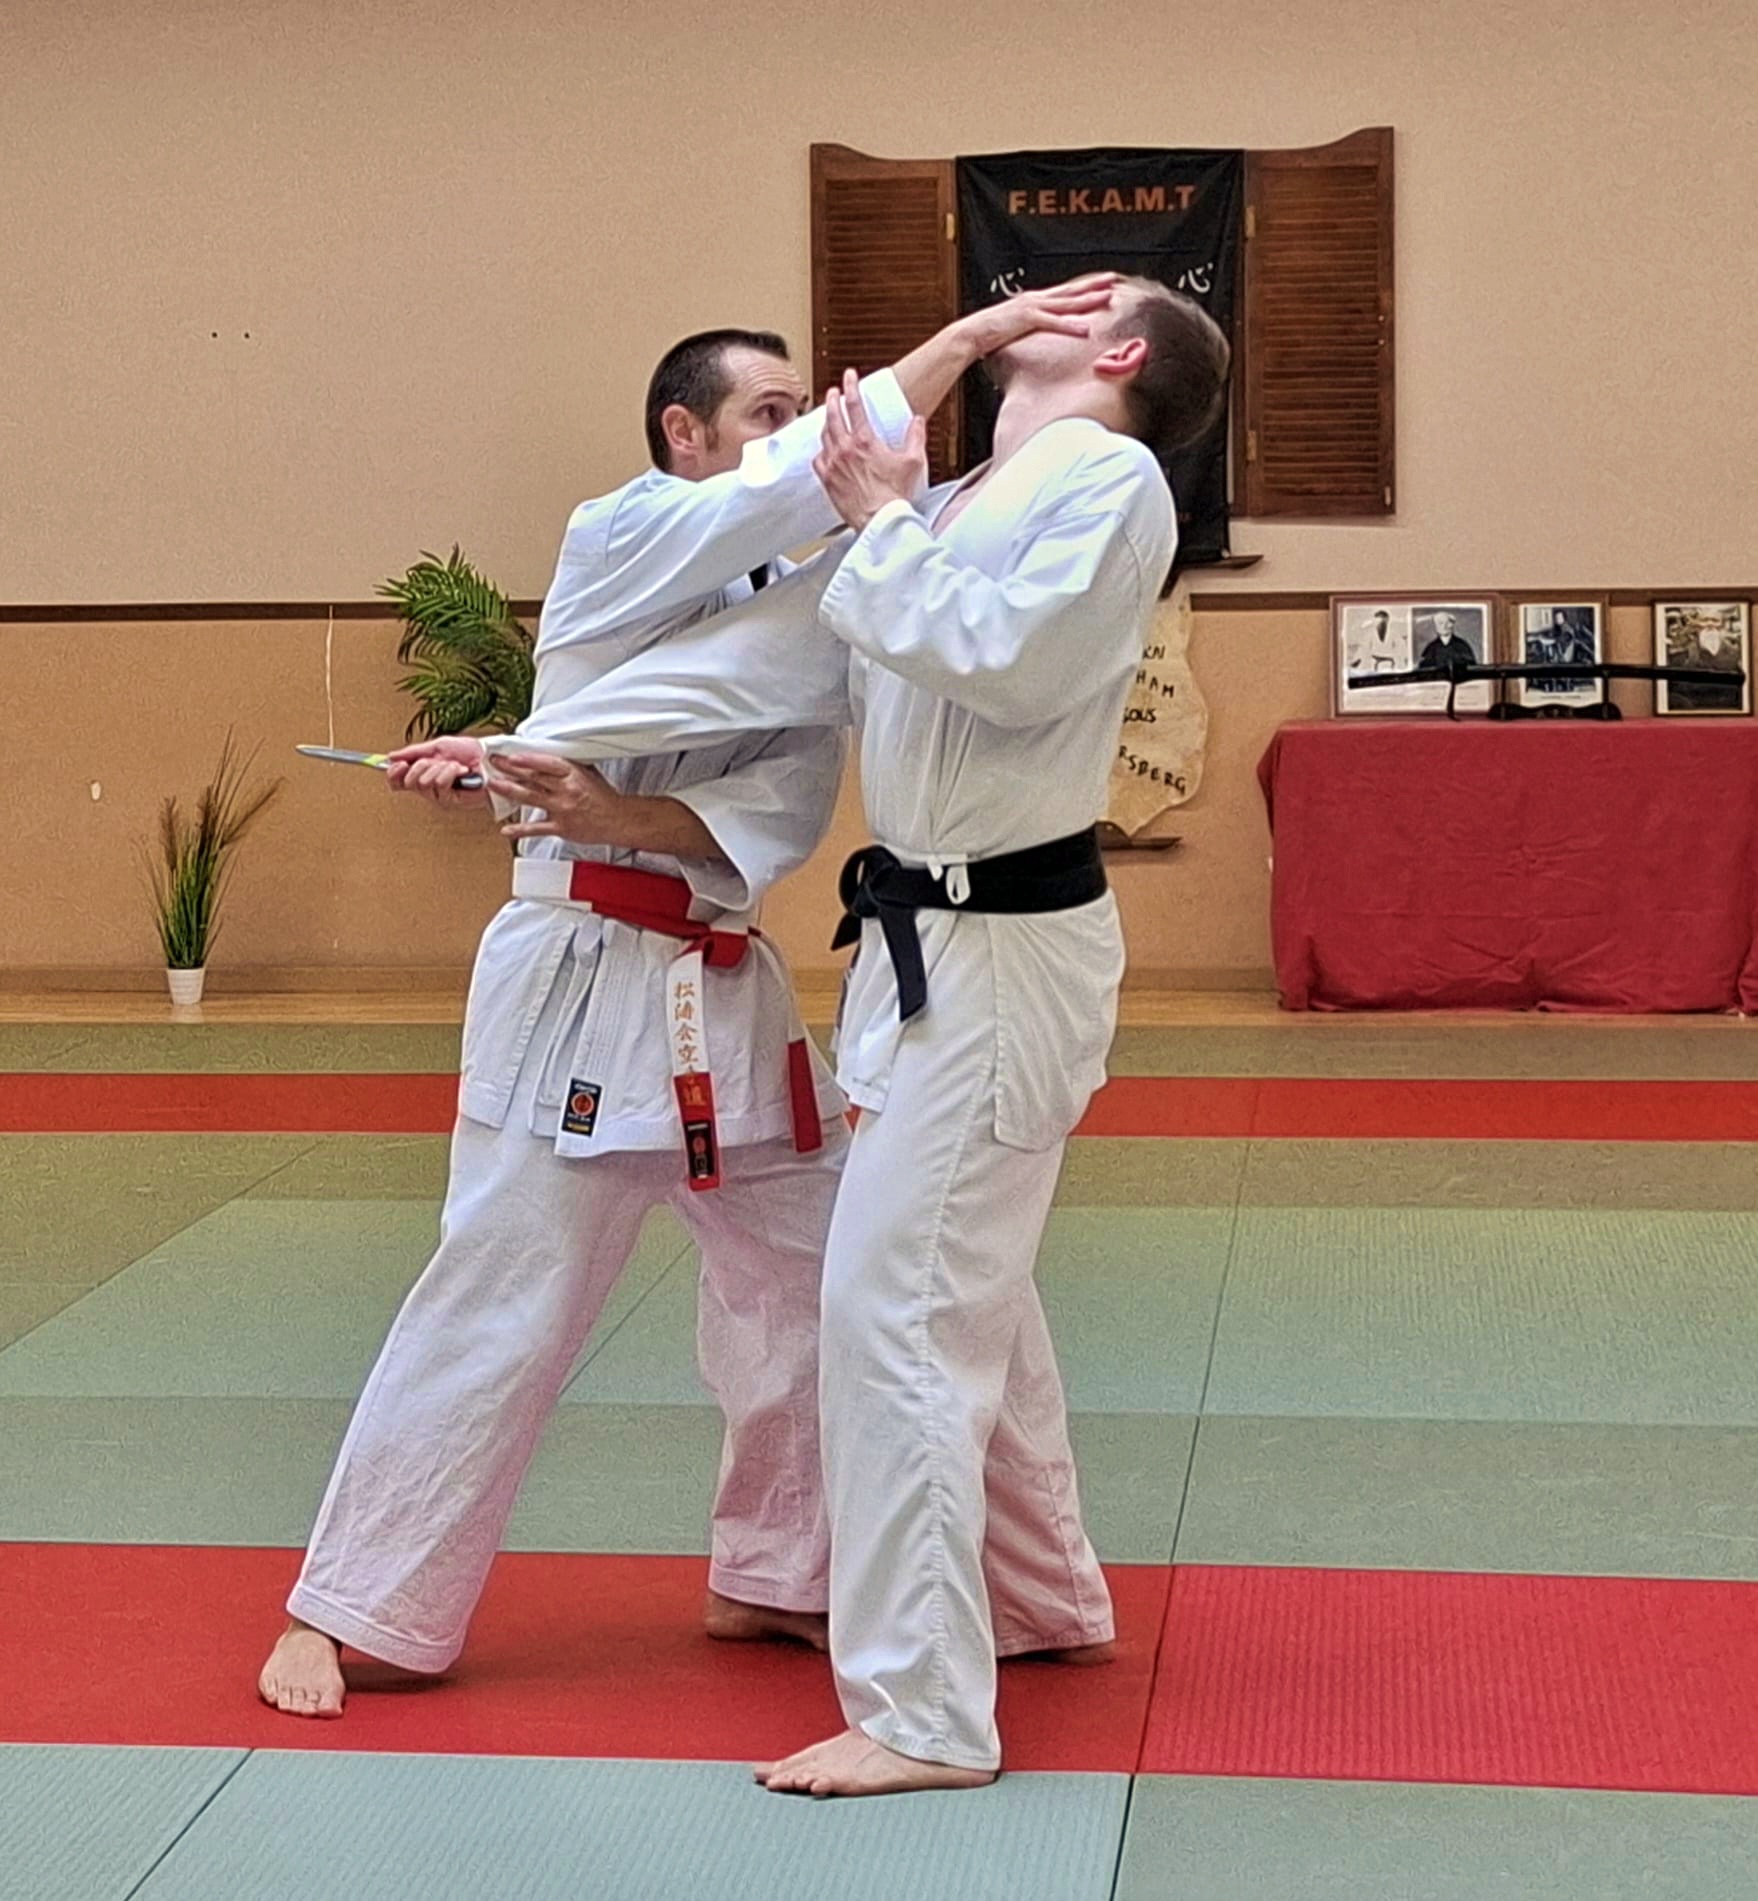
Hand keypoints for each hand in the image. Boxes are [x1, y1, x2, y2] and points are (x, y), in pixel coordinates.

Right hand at [385, 735, 487, 808]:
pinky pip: (440, 785)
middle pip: (409, 782)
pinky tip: (461, 771)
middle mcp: (429, 789)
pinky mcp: (453, 802)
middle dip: (421, 766)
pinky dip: (449, 773)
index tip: (399, 764)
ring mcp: (440, 797)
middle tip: (434, 761)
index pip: (398, 782)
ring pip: (425, 783)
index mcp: (422, 775)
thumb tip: (391, 756)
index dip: (394, 774)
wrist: (489, 756)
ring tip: (455, 765)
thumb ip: (413, 752)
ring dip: (440, 768)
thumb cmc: (467, 752)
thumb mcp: (437, 746)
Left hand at [486, 752, 625, 844]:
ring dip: (508, 790)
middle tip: (493, 763)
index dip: (526, 760)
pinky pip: (537, 828)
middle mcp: (566, 790)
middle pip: (532, 778)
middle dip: (509, 769)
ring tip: (492, 785)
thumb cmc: (603, 797)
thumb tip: (547, 757)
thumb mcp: (587, 772)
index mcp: (573, 774)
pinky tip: (506, 829)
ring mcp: (562, 809)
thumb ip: (567, 766)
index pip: (546, 764)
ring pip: (530, 798)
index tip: (510, 755)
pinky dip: (520, 829)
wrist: (617, 819)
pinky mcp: (561, 827)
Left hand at [814, 370, 928, 532]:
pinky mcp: (828, 481)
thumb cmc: (896, 496)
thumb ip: (916, 437)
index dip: (851, 385)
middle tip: (834, 391)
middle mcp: (845, 450)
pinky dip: (821, 451)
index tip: (849, 375)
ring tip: (829, 416)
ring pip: (824, 435)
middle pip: (833, 415)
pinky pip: (818, 460)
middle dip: (833, 399)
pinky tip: (824, 450)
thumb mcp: (913, 462)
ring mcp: (834, 465)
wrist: (880, 521)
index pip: (854, 404)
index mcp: (865, 441)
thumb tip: (917, 421)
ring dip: (826, 422)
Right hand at [957, 273, 1120, 357]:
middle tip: (1113, 279)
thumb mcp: (1017, 325)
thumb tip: (1043, 328)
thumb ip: (1032, 324)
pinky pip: (1054, 323)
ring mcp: (1032, 307)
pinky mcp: (1027, 319)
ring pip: (1066, 303)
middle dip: (1093, 285)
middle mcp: (1036, 299)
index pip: (1065, 291)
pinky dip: (1070, 326)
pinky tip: (1085, 329)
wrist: (972, 333)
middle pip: (1070, 291)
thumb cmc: (992, 332)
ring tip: (1107, 297)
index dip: (1085, 286)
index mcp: (1034, 300)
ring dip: (1088, 299)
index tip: (1102, 282)